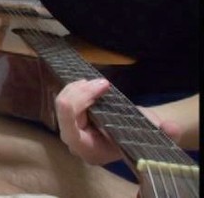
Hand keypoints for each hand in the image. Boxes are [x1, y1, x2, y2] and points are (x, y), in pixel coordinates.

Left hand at [55, 79, 181, 165]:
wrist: (136, 137)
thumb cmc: (142, 136)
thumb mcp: (153, 132)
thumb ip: (163, 132)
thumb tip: (171, 127)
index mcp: (89, 150)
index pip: (69, 126)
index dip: (82, 100)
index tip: (105, 86)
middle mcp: (74, 142)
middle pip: (64, 110)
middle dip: (82, 90)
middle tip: (104, 82)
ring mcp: (70, 130)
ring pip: (62, 102)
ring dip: (78, 87)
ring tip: (97, 82)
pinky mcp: (70, 120)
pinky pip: (65, 101)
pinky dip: (75, 89)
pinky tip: (87, 84)